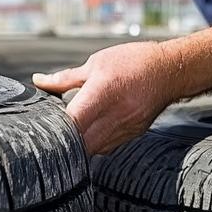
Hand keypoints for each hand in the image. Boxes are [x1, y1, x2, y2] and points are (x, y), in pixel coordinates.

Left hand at [33, 41, 180, 155]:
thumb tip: (40, 81)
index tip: (43, 128)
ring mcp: (126, 128)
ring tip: (71, 134)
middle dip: (64, 143)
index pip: (72, 123)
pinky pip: (107, 146)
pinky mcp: (133, 135)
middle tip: (53, 136)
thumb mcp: (96, 63)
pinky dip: (95, 142)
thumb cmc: (135, 62)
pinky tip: (92, 131)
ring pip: (93, 150)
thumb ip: (66, 78)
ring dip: (79, 145)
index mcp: (102, 93)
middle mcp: (115, 115)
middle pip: (81, 144)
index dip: (54, 129)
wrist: (171, 70)